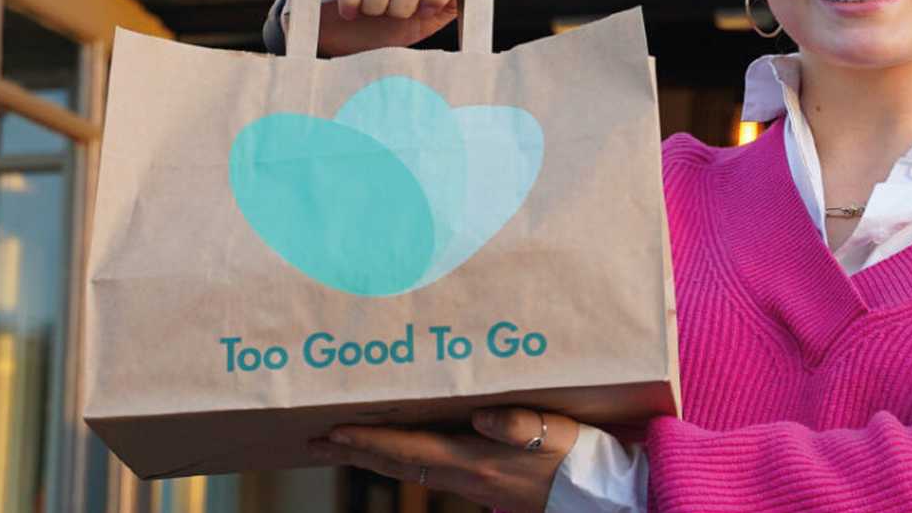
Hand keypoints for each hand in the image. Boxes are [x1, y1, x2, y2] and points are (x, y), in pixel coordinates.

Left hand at [306, 407, 578, 512]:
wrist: (596, 492)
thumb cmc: (576, 456)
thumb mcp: (553, 433)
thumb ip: (517, 424)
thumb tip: (481, 418)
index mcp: (475, 461)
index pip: (408, 452)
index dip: (369, 442)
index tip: (333, 433)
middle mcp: (465, 475)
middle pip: (396, 465)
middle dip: (355, 453)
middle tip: (315, 442)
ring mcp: (471, 481)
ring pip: (407, 469)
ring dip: (372, 457)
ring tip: (343, 445)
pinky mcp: (481, 480)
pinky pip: (425, 468)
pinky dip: (399, 458)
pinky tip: (397, 449)